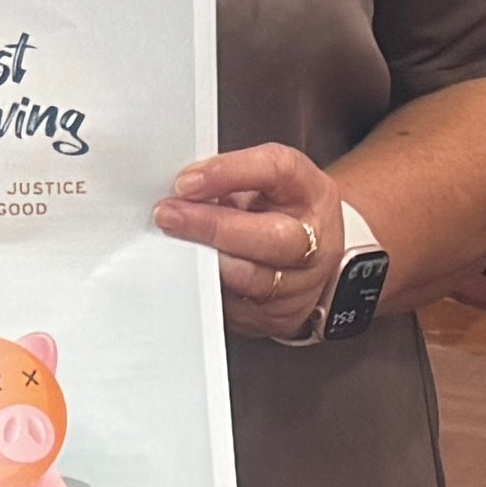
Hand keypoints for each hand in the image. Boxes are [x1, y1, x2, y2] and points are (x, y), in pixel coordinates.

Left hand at [156, 143, 345, 340]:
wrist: (314, 256)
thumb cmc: (283, 212)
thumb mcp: (266, 182)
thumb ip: (230, 180)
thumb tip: (181, 187)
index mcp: (311, 191)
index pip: (278, 171)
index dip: (229, 173)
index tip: (186, 182)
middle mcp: (316, 238)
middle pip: (271, 236)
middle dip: (212, 226)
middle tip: (169, 216)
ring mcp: (304, 282)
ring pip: (253, 279)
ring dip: (206, 262)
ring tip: (175, 246)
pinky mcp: (282, 316)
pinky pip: (240, 309)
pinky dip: (210, 290)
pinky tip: (193, 274)